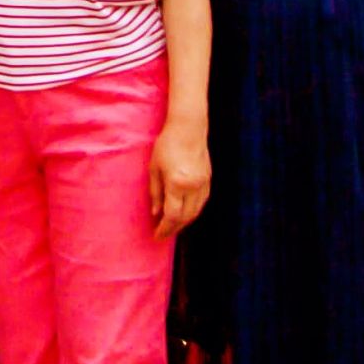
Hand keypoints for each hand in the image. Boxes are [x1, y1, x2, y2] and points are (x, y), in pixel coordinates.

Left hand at [148, 123, 210, 238]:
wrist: (189, 128)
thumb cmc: (167, 145)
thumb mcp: (155, 168)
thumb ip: (155, 192)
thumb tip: (156, 213)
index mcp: (177, 183)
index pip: (172, 215)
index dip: (164, 228)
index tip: (156, 235)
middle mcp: (193, 187)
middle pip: (185, 217)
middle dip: (174, 228)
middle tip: (163, 234)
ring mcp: (203, 184)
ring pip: (195, 212)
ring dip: (184, 222)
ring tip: (172, 226)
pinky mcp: (208, 180)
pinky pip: (201, 203)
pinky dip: (192, 211)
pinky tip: (184, 213)